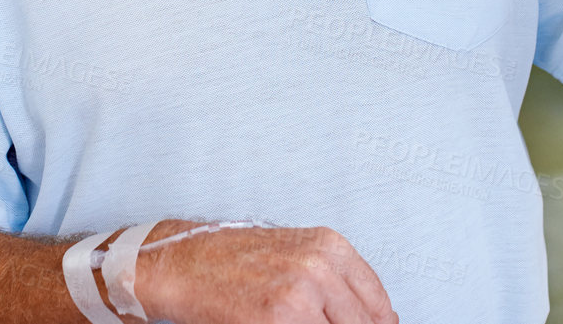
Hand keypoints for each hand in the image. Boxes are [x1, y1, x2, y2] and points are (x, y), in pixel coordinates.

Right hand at [138, 223, 397, 323]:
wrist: (183, 263)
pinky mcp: (277, 320)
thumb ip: (336, 283)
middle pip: (363, 323)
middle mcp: (320, 268)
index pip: (378, 304)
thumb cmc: (235, 259)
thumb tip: (374, 317)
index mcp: (331, 247)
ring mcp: (300, 296)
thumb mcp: (298, 255)